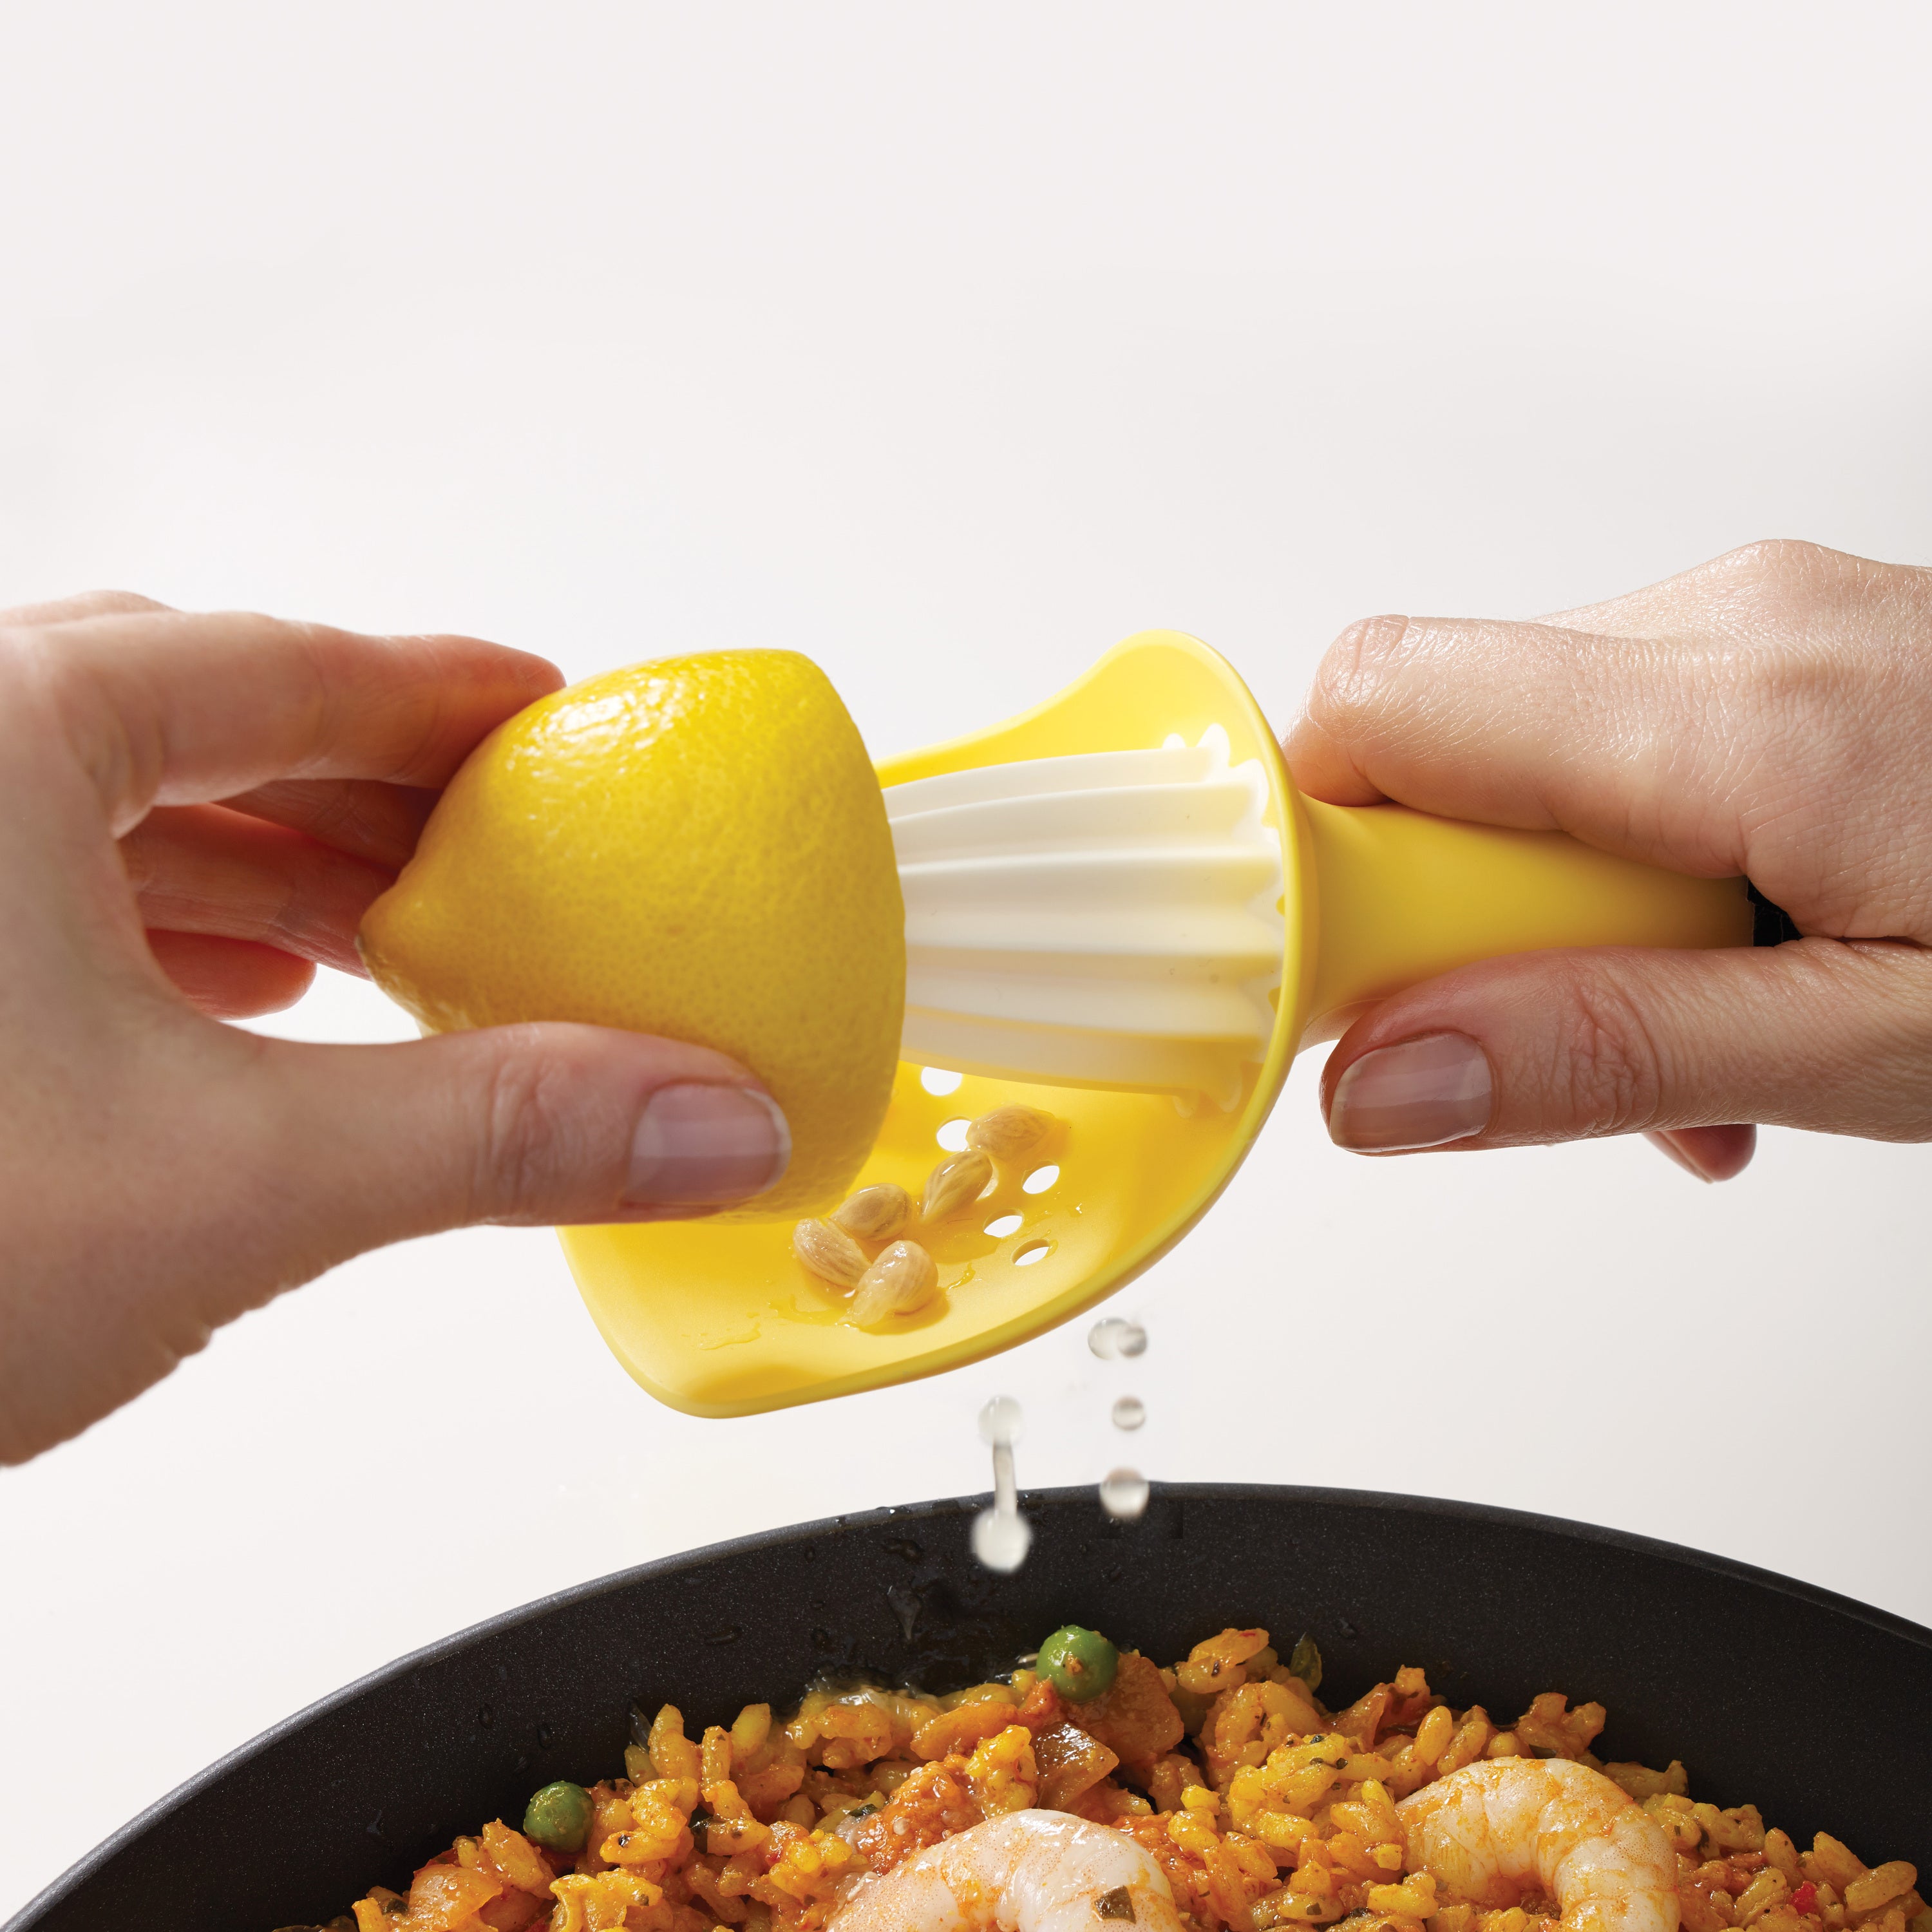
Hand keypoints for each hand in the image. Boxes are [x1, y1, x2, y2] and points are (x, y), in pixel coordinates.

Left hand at [0, 594, 789, 1463]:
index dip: (451, 696)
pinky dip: (155, 923)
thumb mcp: (225, 1183)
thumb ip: (495, 1136)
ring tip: (392, 925)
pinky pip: (30, 881)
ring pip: (99, 803)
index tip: (554, 716)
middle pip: (193, 716)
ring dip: (264, 861)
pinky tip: (229, 990)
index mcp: (0, 726)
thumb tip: (707, 1119)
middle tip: (498, 840)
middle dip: (364, 785)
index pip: (291, 665)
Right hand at [1285, 541, 1931, 1181]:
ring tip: (1690, 1025)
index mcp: (1740, 709)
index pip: (1380, 715)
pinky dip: (1619, 857)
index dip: (1324, 863)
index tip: (1362, 998)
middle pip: (1434, 740)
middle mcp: (1732, 619)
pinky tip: (1726, 954)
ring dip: (1545, 905)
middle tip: (1557, 1039)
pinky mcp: (1784, 640)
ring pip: (1517, 753)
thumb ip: (1619, 1054)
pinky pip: (1611, 740)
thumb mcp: (1889, 1044)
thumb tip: (1387, 1078)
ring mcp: (1762, 616)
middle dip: (1450, 913)